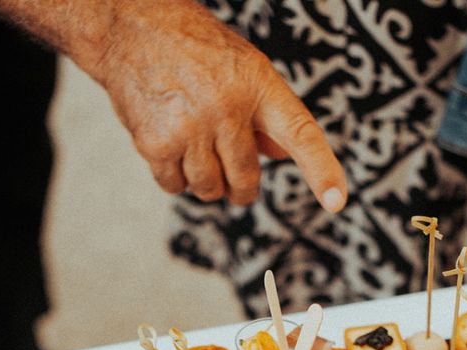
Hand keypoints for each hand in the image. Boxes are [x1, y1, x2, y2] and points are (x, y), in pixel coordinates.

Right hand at [87, 0, 346, 211]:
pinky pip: (176, 187)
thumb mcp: (244, 67)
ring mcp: (190, 129)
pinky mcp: (156, 144)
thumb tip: (283, 155)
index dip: (322, 171)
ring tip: (196, 150)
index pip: (300, 135)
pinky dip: (177, 178)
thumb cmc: (194, 48)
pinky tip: (172, 149)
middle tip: (235, 180)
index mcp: (258, 86)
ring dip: (207, 182)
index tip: (336, 202)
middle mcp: (227, 109)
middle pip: (246, 179)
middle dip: (242, 187)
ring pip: (210, 189)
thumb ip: (266, 114)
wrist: (130, 31)